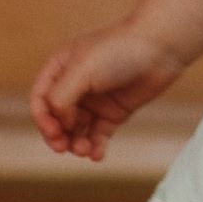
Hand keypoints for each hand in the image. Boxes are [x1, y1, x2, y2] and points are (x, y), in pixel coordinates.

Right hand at [28, 24, 185, 161]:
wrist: (161, 46)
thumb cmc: (119, 50)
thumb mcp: (81, 70)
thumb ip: (61, 97)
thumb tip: (61, 123)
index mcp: (61, 68)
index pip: (41, 99)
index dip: (43, 119)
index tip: (55, 131)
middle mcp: (75, 85)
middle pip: (56, 119)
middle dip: (58, 136)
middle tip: (65, 148)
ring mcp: (95, 100)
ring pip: (77, 130)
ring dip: (76, 144)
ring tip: (85, 151)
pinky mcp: (115, 112)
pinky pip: (98, 135)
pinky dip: (95, 147)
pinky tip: (96, 155)